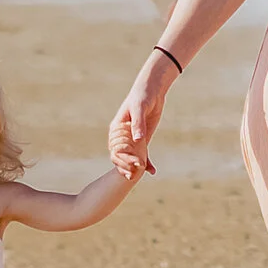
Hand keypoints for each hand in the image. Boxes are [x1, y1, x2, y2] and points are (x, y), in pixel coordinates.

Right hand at [109, 56, 173, 176]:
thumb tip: (138, 140)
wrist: (153, 90)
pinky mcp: (143, 139)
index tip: (130, 166)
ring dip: (135, 167)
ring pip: (131, 157)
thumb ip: (138, 123)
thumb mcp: (140, 108)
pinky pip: (143, 153)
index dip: (120, 159)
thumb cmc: (142, 96)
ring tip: (140, 176)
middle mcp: (123, 136)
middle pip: (121, 156)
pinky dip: (147, 162)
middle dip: (125, 166)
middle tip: (133, 176)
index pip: (115, 148)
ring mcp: (133, 138)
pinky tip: (152, 170)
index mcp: (117, 129)